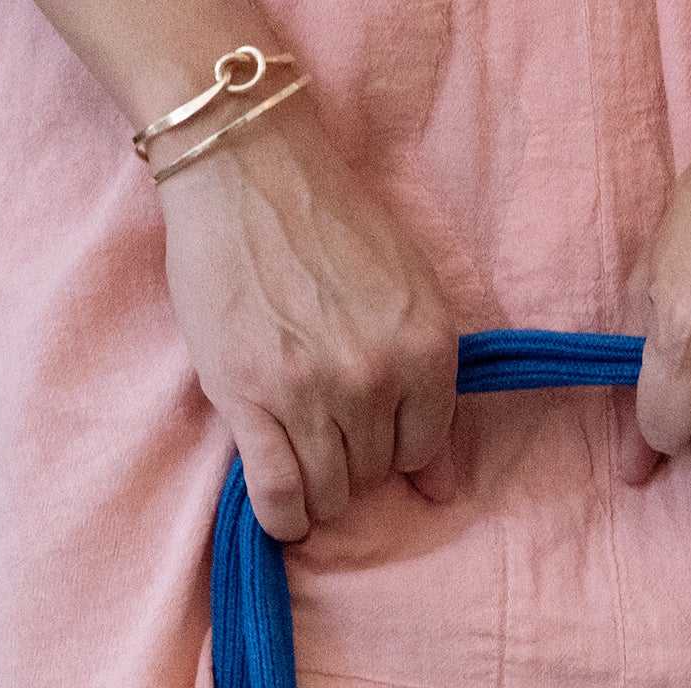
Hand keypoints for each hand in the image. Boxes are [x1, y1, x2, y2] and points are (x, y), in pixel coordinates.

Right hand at [157, 99, 461, 540]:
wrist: (247, 166)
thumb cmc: (331, 222)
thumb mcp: (411, 292)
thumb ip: (431, 387)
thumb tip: (442, 488)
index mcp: (426, 351)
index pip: (422, 453)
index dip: (395, 450)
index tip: (370, 434)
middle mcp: (375, 378)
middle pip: (372, 474)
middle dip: (352, 461)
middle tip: (323, 423)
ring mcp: (311, 392)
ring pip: (328, 492)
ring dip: (317, 490)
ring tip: (299, 455)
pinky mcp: (249, 397)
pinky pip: (278, 493)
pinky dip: (283, 517)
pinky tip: (285, 516)